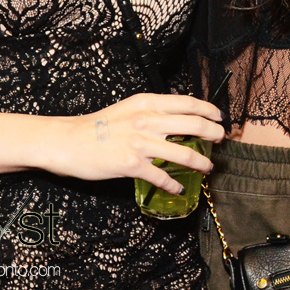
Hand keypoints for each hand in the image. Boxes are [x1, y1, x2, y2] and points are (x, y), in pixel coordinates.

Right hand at [49, 93, 223, 193]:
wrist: (69, 140)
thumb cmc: (99, 125)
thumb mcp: (129, 108)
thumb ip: (152, 112)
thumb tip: (177, 119)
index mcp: (147, 102)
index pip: (188, 103)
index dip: (209, 110)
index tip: (219, 117)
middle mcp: (147, 119)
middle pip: (193, 124)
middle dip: (213, 133)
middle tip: (221, 140)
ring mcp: (140, 142)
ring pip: (184, 153)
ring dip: (201, 162)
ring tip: (208, 167)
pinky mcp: (131, 165)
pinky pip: (161, 177)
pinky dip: (174, 184)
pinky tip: (179, 188)